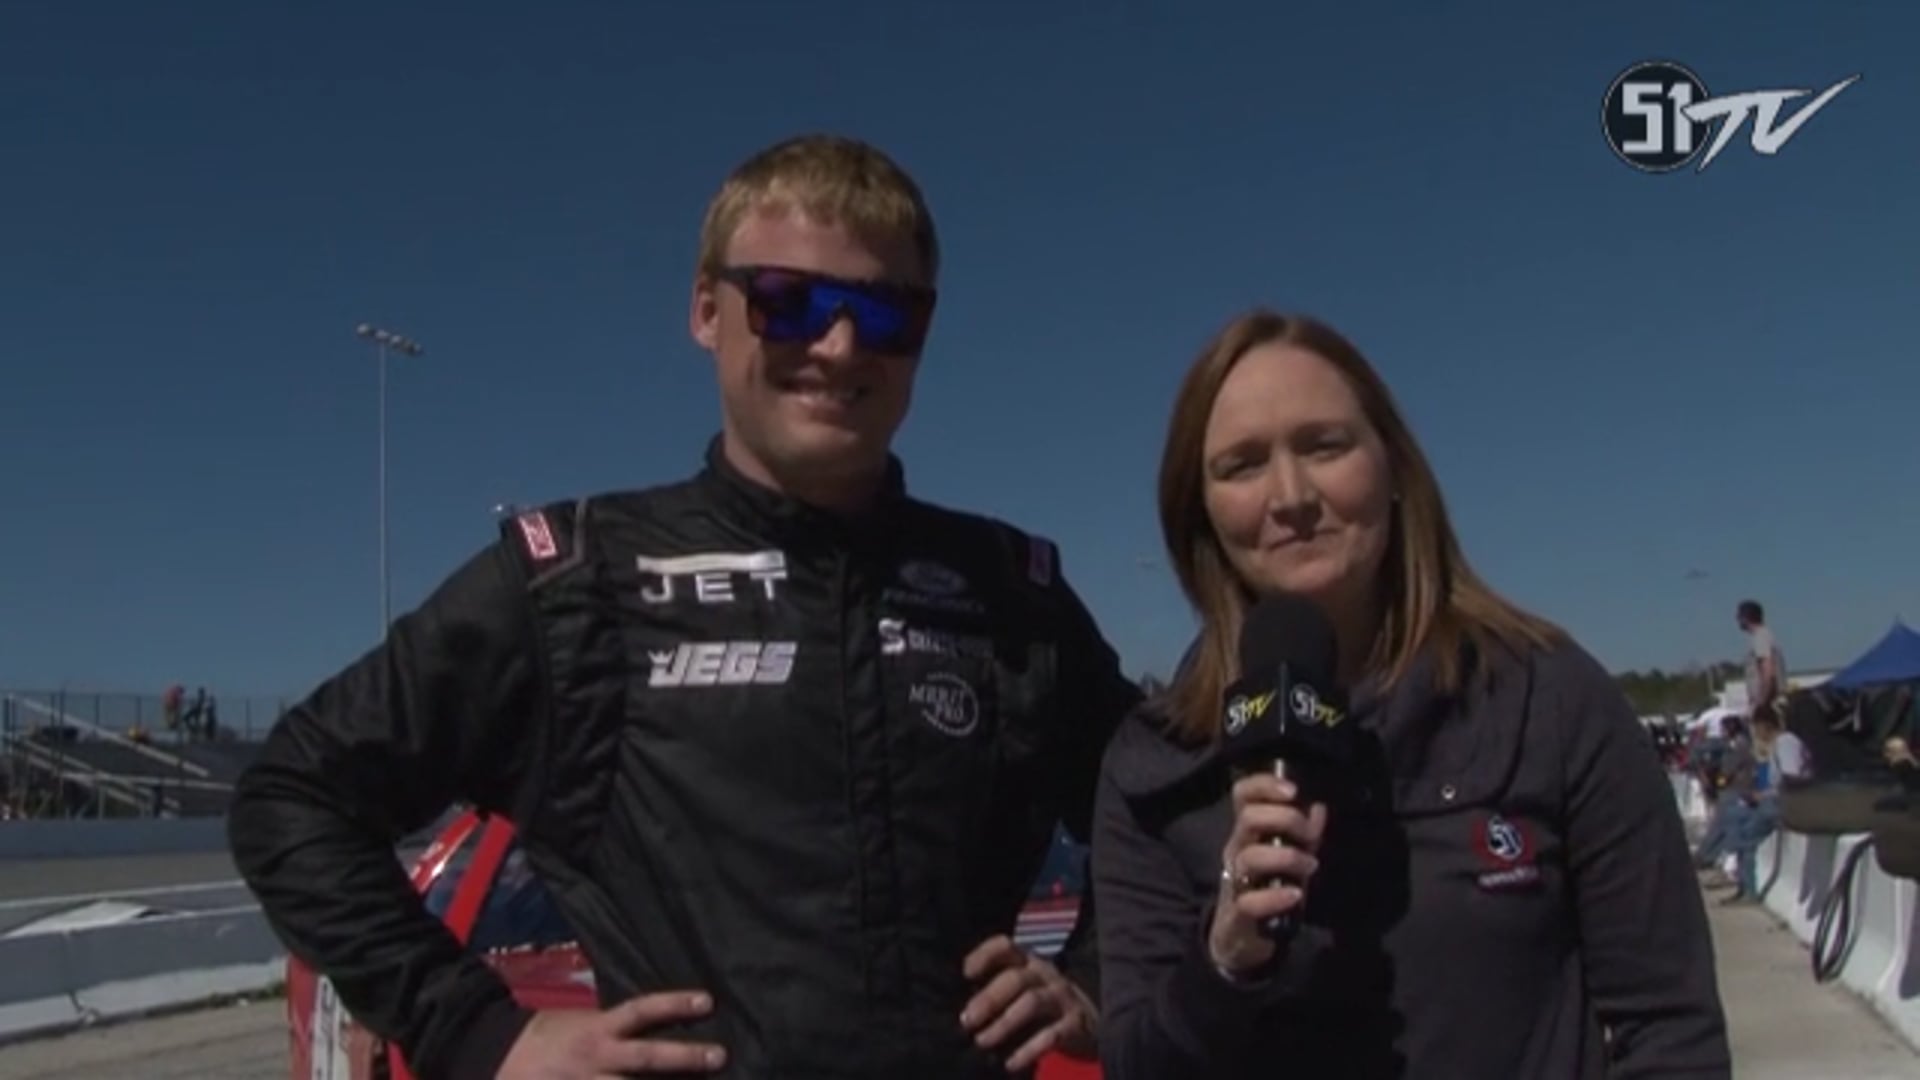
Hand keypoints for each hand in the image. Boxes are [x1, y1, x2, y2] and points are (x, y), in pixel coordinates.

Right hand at [496, 991, 725, 1078]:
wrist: (495, 1059)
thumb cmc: (545, 1036)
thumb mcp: (578, 1021)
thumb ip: (615, 1025)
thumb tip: (654, 1021)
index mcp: (598, 1031)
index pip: (641, 1012)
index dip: (673, 1006)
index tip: (707, 1003)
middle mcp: (596, 1059)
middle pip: (646, 1057)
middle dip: (684, 1058)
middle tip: (720, 1057)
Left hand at [960, 935, 1097, 1071]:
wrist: (1094, 1022)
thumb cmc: (1044, 1005)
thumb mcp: (1024, 988)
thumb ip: (997, 989)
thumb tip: (961, 1009)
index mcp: (1028, 962)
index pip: (1006, 946)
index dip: (985, 955)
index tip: (966, 973)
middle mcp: (1046, 974)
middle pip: (1015, 978)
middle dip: (989, 999)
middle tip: (967, 1021)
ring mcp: (1063, 997)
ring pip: (1031, 1003)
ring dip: (1003, 1023)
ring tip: (982, 1042)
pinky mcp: (1075, 1024)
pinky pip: (1051, 1035)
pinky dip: (1029, 1050)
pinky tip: (1010, 1063)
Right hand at [1208, 773, 1327, 977]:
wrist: (1242, 936)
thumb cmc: (1268, 887)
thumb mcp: (1290, 857)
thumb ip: (1305, 834)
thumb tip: (1319, 807)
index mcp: (1247, 831)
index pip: (1242, 795)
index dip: (1263, 785)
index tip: (1292, 790)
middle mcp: (1237, 850)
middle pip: (1248, 818)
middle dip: (1284, 819)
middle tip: (1308, 835)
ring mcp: (1235, 880)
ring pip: (1250, 857)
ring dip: (1286, 858)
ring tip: (1311, 866)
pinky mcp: (1238, 912)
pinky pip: (1250, 901)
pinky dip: (1274, 897)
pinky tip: (1295, 894)